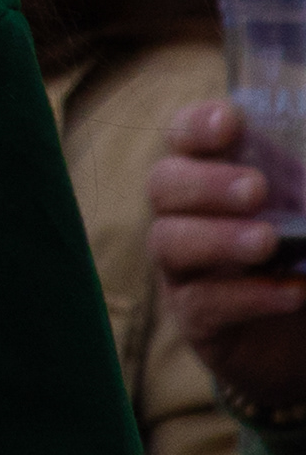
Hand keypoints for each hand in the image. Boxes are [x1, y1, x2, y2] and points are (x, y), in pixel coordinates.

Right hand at [148, 95, 305, 408]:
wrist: (302, 331)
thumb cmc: (305, 250)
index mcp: (214, 175)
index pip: (184, 138)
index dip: (195, 126)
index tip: (229, 123)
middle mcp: (187, 215)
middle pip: (164, 185)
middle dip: (204, 183)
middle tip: (255, 190)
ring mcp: (185, 268)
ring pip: (169, 242)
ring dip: (217, 238)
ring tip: (266, 242)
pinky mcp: (198, 320)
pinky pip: (203, 304)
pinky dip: (247, 296)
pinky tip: (292, 293)